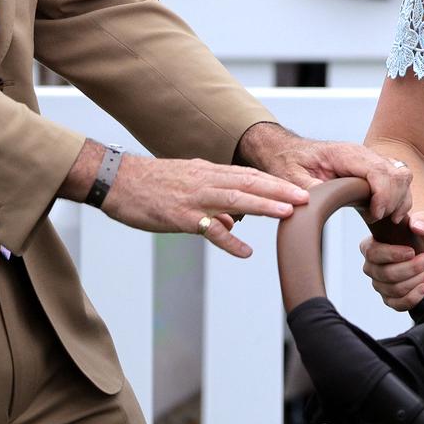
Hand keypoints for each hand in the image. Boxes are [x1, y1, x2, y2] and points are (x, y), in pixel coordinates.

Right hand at [99, 153, 309, 256]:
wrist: (116, 180)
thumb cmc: (151, 184)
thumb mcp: (188, 184)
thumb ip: (213, 201)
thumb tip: (234, 223)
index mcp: (209, 172)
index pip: (250, 175)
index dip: (276, 182)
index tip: (300, 188)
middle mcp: (206, 181)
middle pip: (250, 183)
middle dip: (280, 190)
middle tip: (307, 197)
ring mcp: (194, 198)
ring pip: (235, 200)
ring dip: (263, 206)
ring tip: (287, 212)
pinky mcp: (179, 216)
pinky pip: (208, 229)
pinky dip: (228, 240)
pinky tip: (245, 251)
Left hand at [235, 122, 411, 219]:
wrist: (287, 151)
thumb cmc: (288, 161)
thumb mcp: (289, 176)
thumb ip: (305, 188)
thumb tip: (314, 201)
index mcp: (346, 154)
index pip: (379, 171)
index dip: (383, 195)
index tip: (375, 215)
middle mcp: (363, 154)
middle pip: (397, 174)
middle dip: (394, 201)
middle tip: (378, 219)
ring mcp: (370, 160)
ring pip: (403, 176)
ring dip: (400, 199)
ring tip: (383, 218)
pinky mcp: (372, 170)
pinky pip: (398, 180)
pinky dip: (399, 198)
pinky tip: (385, 213)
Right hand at [361, 210, 423, 310]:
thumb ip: (423, 220)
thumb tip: (417, 226)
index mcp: (371, 246)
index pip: (372, 253)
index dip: (392, 254)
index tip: (412, 251)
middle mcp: (372, 267)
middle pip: (386, 274)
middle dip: (412, 268)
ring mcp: (380, 285)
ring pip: (395, 289)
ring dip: (419, 280)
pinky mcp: (392, 300)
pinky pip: (398, 304)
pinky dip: (414, 297)